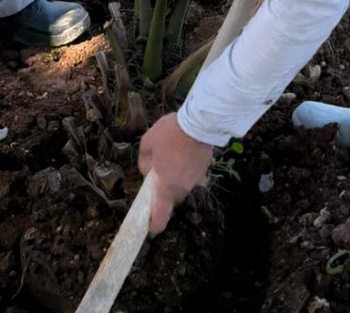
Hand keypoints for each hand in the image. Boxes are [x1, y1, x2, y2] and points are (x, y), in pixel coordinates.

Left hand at [138, 112, 214, 234]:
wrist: (199, 121)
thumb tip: (148, 171)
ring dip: (177, 175)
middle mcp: (182, 188)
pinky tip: (186, 148)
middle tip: (160, 167)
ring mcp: (196, 179)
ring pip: (183, 183)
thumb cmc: (170, 133)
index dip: (154, 225)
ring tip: (174, 153)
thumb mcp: (147, 143)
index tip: (150, 227)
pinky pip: (192, 172)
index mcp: (165, 186)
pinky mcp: (205, 168)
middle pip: (171, 196)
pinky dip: (188, 166)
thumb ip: (144, 161)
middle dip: (165, 187)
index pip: (160, 217)